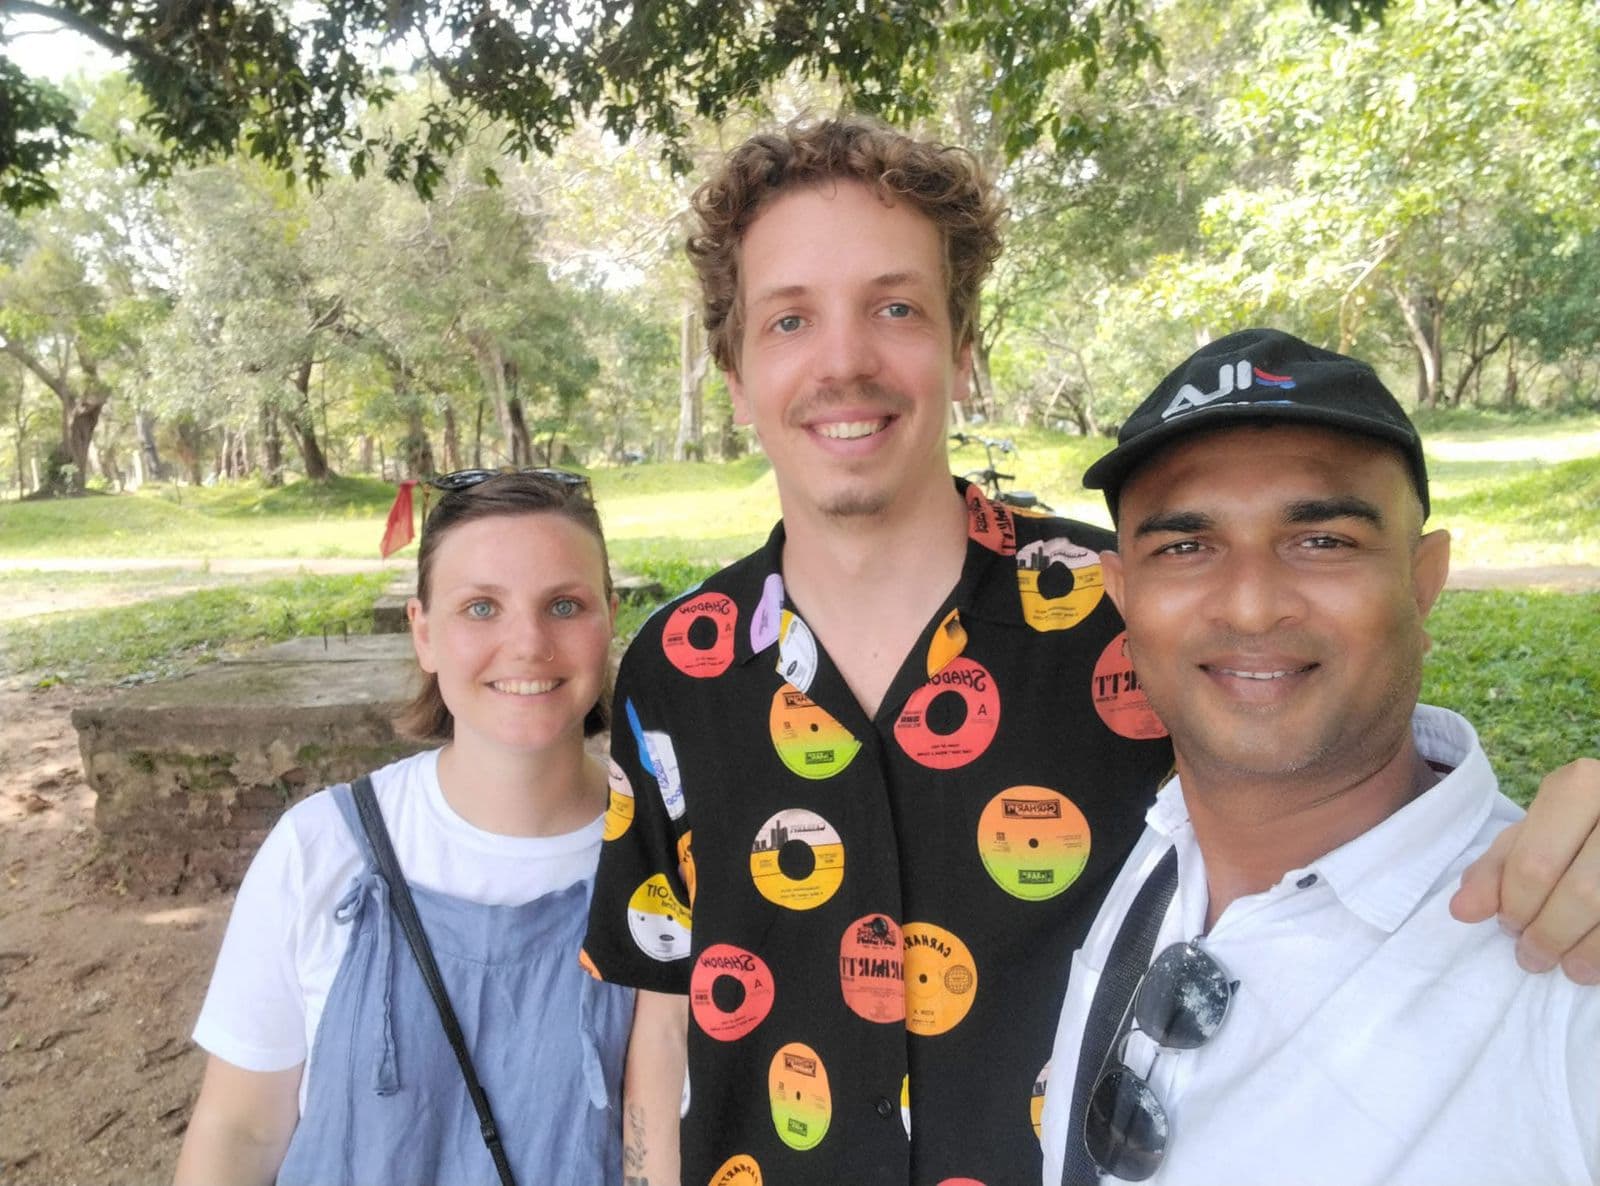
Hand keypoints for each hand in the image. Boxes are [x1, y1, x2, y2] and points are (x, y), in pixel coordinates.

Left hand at [1451, 758, 1599, 984]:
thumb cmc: (1584, 828)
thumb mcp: (1537, 833)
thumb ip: (1496, 868)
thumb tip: (1461, 910)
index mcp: (1581, 786)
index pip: (1535, 862)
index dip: (1515, 904)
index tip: (1507, 925)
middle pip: (1580, 893)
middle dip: (1547, 934)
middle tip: (1530, 955)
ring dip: (1585, 953)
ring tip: (1567, 968)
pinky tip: (1598, 966)